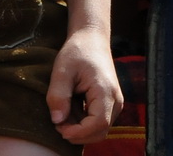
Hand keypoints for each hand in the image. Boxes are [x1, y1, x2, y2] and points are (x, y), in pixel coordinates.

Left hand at [47, 26, 120, 145]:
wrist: (92, 39)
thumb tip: (57, 121)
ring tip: (63, 110)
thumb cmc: (78, 51)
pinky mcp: (110, 104)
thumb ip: (58, 95)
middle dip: (77, 133)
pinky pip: (97, 123)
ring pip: (98, 130)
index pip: (98, 124)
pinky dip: (82, 123)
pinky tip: (70, 108)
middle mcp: (116, 100)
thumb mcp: (62, 70)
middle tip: (57, 121)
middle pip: (100, 132)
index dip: (78, 132)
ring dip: (79, 129)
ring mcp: (115, 103)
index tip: (58, 127)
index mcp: (106, 91)